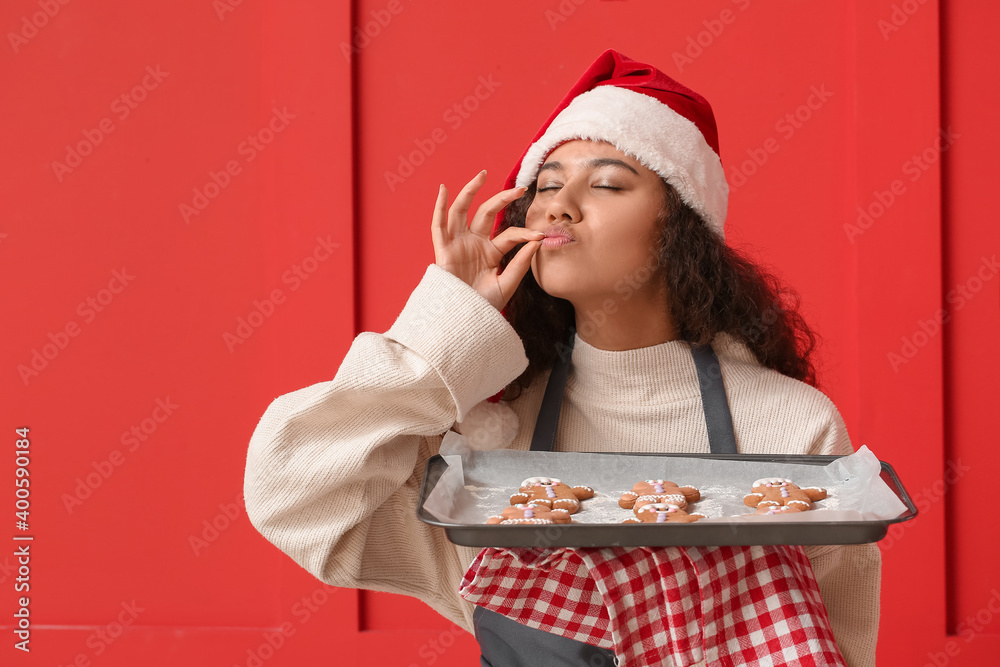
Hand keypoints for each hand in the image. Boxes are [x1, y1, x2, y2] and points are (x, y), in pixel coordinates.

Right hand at [431, 170, 544, 310]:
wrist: (465, 323)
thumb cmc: (484, 308)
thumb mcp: (507, 284)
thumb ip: (520, 263)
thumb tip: (537, 242)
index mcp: (491, 253)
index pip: (510, 235)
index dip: (524, 233)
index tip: (540, 236)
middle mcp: (474, 244)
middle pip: (487, 213)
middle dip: (502, 198)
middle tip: (521, 188)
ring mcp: (458, 245)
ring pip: (462, 211)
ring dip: (470, 191)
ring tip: (482, 175)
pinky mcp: (443, 251)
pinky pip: (439, 225)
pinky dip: (439, 207)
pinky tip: (443, 189)